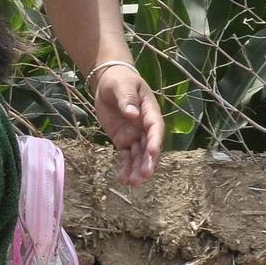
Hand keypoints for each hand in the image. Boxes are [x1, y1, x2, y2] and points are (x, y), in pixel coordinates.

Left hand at [93, 66, 162, 186]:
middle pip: (149, 146)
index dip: (155, 141)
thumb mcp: (122, 85)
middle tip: (144, 176)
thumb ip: (127, 99)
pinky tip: (122, 179)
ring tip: (133, 184)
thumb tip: (132, 114)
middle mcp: (145, 126)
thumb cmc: (120, 80)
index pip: (155, 128)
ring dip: (137, 169)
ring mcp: (135, 135)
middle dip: (147, 162)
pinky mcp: (123, 140)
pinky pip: (126, 156)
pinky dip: (125, 167)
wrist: (109, 82)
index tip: (152, 153)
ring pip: (138, 155)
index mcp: (149, 112)